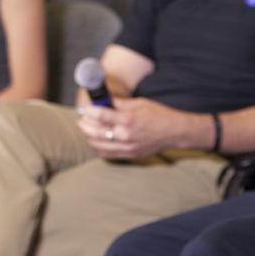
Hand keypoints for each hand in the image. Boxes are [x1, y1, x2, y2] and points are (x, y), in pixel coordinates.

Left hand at [77, 97, 197, 159]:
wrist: (173, 132)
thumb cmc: (158, 114)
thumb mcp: (139, 103)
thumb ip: (119, 103)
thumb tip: (103, 100)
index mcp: (129, 119)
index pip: (101, 115)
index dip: (89, 111)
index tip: (86, 108)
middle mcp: (126, 135)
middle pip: (95, 132)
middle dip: (84, 124)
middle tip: (81, 119)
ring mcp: (127, 147)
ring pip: (98, 145)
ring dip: (88, 137)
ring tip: (85, 130)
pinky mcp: (129, 155)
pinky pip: (106, 154)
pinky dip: (96, 147)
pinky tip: (94, 141)